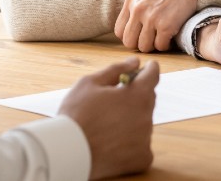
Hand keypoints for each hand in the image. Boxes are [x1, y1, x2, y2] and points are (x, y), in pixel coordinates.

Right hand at [59, 57, 158, 179]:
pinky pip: (142, 144)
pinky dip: (131, 141)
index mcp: (136, 95)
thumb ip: (116, 70)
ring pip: (143, 122)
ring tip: (108, 123)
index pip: (153, 75)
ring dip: (132, 118)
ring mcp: (146, 139)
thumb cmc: (76, 115)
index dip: (149, 69)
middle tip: (114, 99)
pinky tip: (113, 141)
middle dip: (136, 95)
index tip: (146, 67)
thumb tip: (134, 62)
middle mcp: (146, 116)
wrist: (68, 153)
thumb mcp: (90, 83)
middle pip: (148, 99)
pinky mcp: (142, 158)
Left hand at [114, 0, 204, 51]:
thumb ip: (134, 9)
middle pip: (129, 42)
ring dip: (154, 45)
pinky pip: (160, 46)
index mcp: (131, 0)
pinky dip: (166, 45)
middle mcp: (138, 9)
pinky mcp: (166, 25)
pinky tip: (170, 36)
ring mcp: (151, 17)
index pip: (119, 31)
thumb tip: (128, 31)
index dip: (130, 36)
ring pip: (144, 47)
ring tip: (161, 36)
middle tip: (151, 38)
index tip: (140, 35)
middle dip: (140, 44)